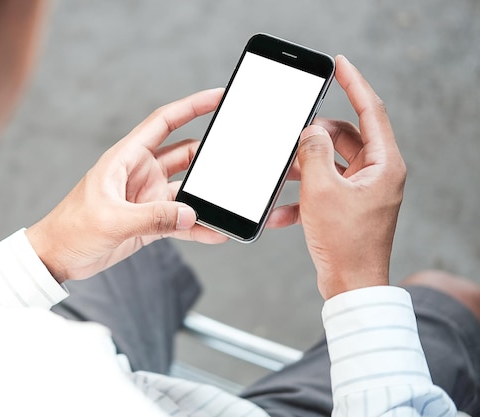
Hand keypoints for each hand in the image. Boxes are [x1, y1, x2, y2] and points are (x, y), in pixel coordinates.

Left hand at [26, 89, 227, 281]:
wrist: (58, 257)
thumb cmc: (71, 228)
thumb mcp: (111, 219)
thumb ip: (152, 217)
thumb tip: (191, 214)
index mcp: (126, 158)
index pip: (164, 122)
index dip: (192, 107)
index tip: (219, 97)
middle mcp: (141, 172)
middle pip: (185, 154)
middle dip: (210, 155)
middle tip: (236, 156)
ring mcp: (148, 197)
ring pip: (188, 188)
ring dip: (207, 196)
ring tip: (230, 202)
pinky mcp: (150, 220)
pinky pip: (181, 219)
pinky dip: (198, 225)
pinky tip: (216, 232)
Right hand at [266, 55, 406, 298]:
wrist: (349, 286)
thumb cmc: (345, 243)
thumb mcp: (322, 191)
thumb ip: (313, 153)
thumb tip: (309, 131)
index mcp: (383, 164)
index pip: (370, 111)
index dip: (354, 83)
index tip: (339, 64)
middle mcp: (376, 174)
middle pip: (343, 137)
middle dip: (313, 137)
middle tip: (292, 136)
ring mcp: (361, 191)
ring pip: (328, 162)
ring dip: (302, 167)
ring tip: (279, 173)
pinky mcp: (346, 206)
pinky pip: (321, 189)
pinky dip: (301, 195)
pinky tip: (280, 210)